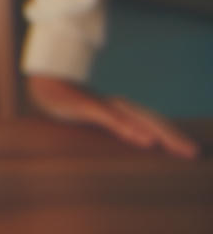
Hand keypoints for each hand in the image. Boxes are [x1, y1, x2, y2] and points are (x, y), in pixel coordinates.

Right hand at [26, 74, 198, 158]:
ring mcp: (101, 105)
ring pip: (132, 118)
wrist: (44, 85)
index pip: (153, 123)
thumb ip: (118, 127)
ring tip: (166, 145)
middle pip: (149, 120)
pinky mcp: (83, 105)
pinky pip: (107, 116)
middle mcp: (117, 105)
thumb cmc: (73, 104)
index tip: (192, 152)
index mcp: (122, 110)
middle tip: (191, 152)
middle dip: (171, 136)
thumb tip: (143, 140)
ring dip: (151, 131)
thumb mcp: (98, 120)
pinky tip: (137, 136)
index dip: (173, 135)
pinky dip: (124, 125)